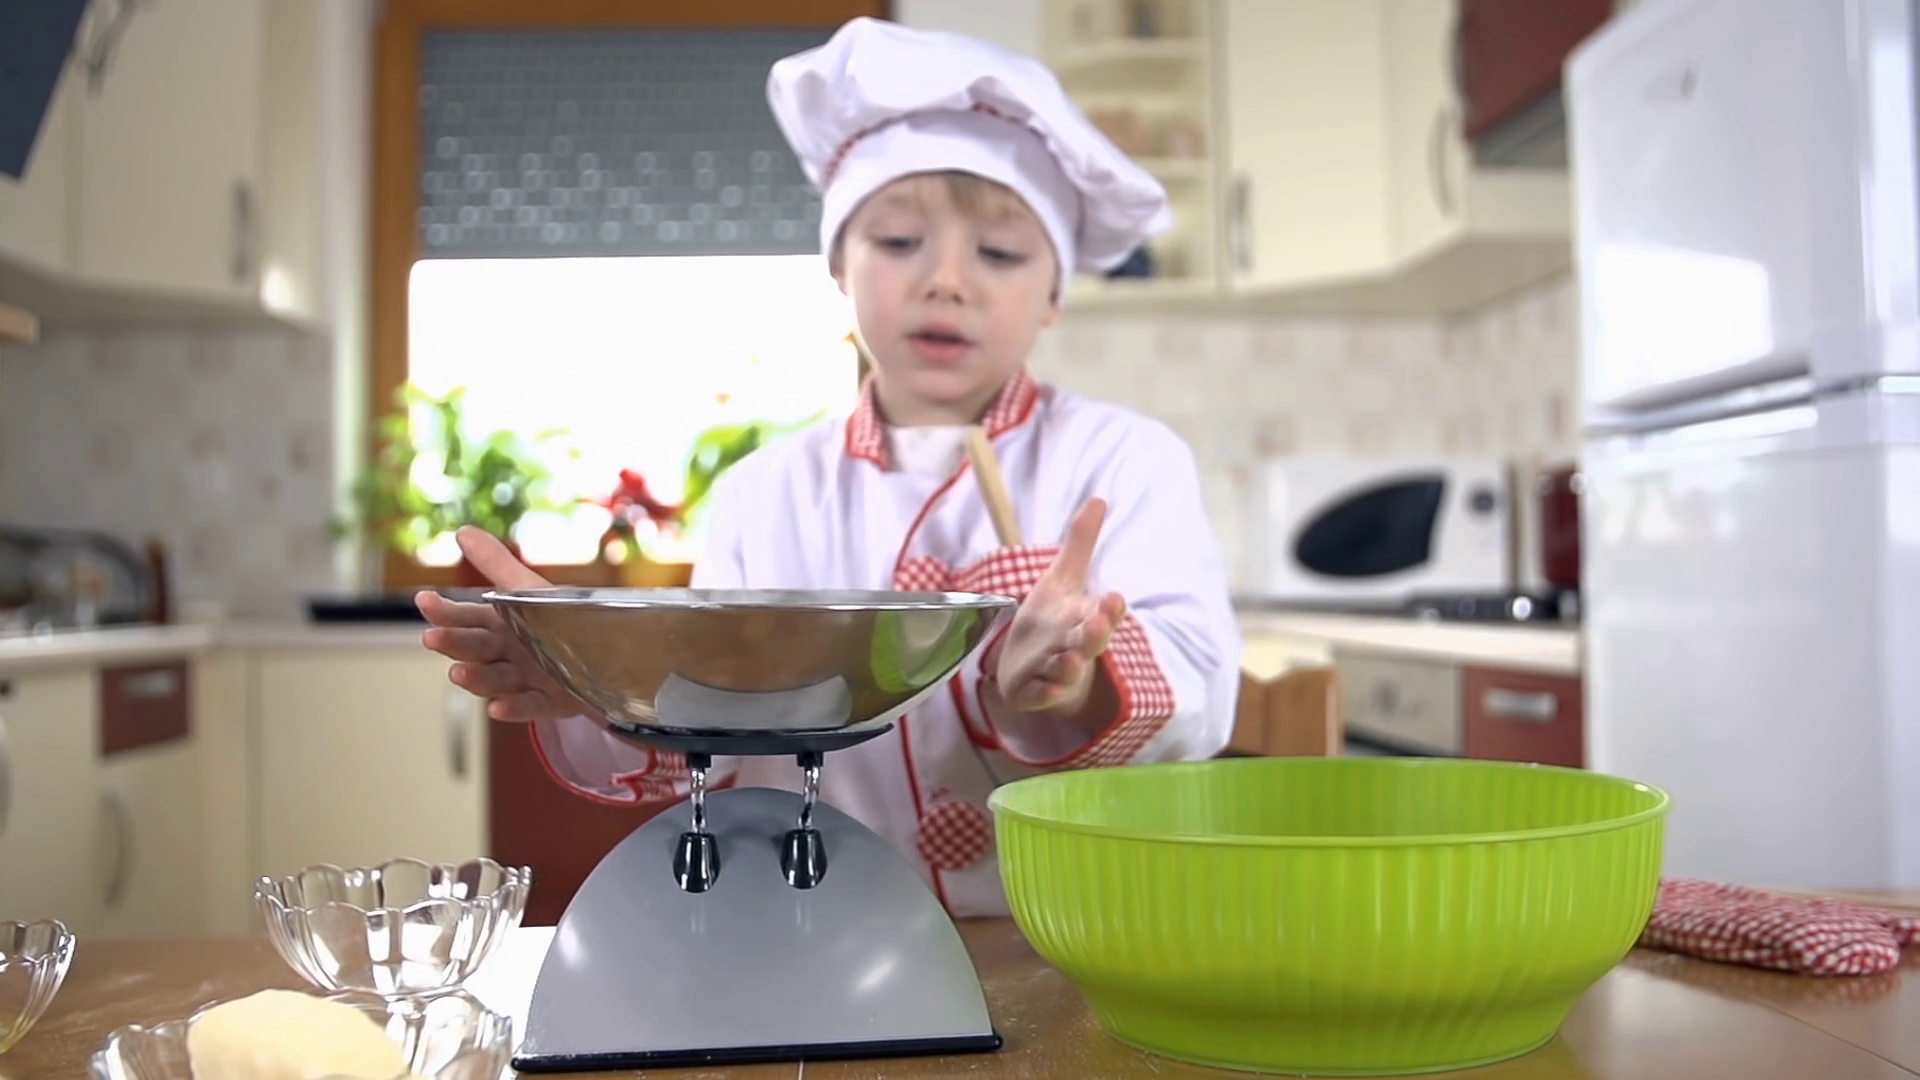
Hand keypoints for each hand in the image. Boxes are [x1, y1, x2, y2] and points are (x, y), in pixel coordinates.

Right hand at [417, 526, 592, 722]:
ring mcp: (530, 679)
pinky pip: (532, 706)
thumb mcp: (528, 589)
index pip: (466, 618)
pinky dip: (515, 708)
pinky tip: (497, 708)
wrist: (617, 647)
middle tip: (431, 638)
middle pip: (477, 649)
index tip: (424, 599)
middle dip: (453, 644)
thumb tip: (462, 531)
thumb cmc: (565, 615)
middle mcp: (511, 653)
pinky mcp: (554, 701)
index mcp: (502, 625)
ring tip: (456, 673)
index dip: (445, 611)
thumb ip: (495, 563)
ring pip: (497, 680)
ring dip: (476, 678)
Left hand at [994, 498, 1127, 713]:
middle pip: (1089, 642)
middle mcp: (1075, 648)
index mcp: (1085, 621)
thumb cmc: (1053, 621)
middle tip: (1099, 623)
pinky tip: (1044, 689)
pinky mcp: (1033, 692)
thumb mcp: (1062, 580)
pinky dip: (1043, 695)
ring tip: (1070, 658)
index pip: (1104, 614)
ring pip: (1065, 671)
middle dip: (1094, 634)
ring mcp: (1055, 673)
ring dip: (1069, 665)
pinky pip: (1039, 696)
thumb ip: (1080, 543)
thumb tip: (1099, 498)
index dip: (1110, 609)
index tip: (1114, 597)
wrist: (1030, 667)